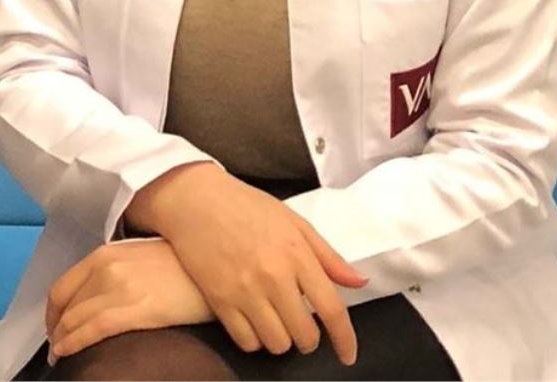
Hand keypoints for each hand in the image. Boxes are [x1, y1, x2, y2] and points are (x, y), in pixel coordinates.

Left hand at [45, 238, 214, 361]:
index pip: (64, 285)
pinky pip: (92, 329)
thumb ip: (113, 268)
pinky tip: (67, 352)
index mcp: (108, 253)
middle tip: (56, 344)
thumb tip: (92, 295)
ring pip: (75, 319)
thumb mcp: (139, 255)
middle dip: (55, 328)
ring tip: (60, 353)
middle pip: (66, 305)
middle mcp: (109, 267)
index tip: (54, 324)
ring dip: (61, 340)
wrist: (210, 269)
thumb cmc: (180, 264)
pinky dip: (73, 343)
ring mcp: (120, 288)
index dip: (53, 311)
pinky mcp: (135, 308)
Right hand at [144, 164, 368, 366]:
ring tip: (278, 321)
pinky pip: (247, 342)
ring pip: (277, 344)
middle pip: (305, 335)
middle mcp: (274, 276)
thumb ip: (328, 256)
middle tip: (303, 323)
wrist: (197, 201)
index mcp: (297, 254)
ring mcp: (245, 292)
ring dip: (283, 339)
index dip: (345, 339)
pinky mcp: (220, 302)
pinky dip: (256, 340)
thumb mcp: (294, 222)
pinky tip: (256, 322)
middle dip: (310, 337)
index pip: (331, 309)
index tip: (348, 355)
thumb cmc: (248, 206)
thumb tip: (359, 282)